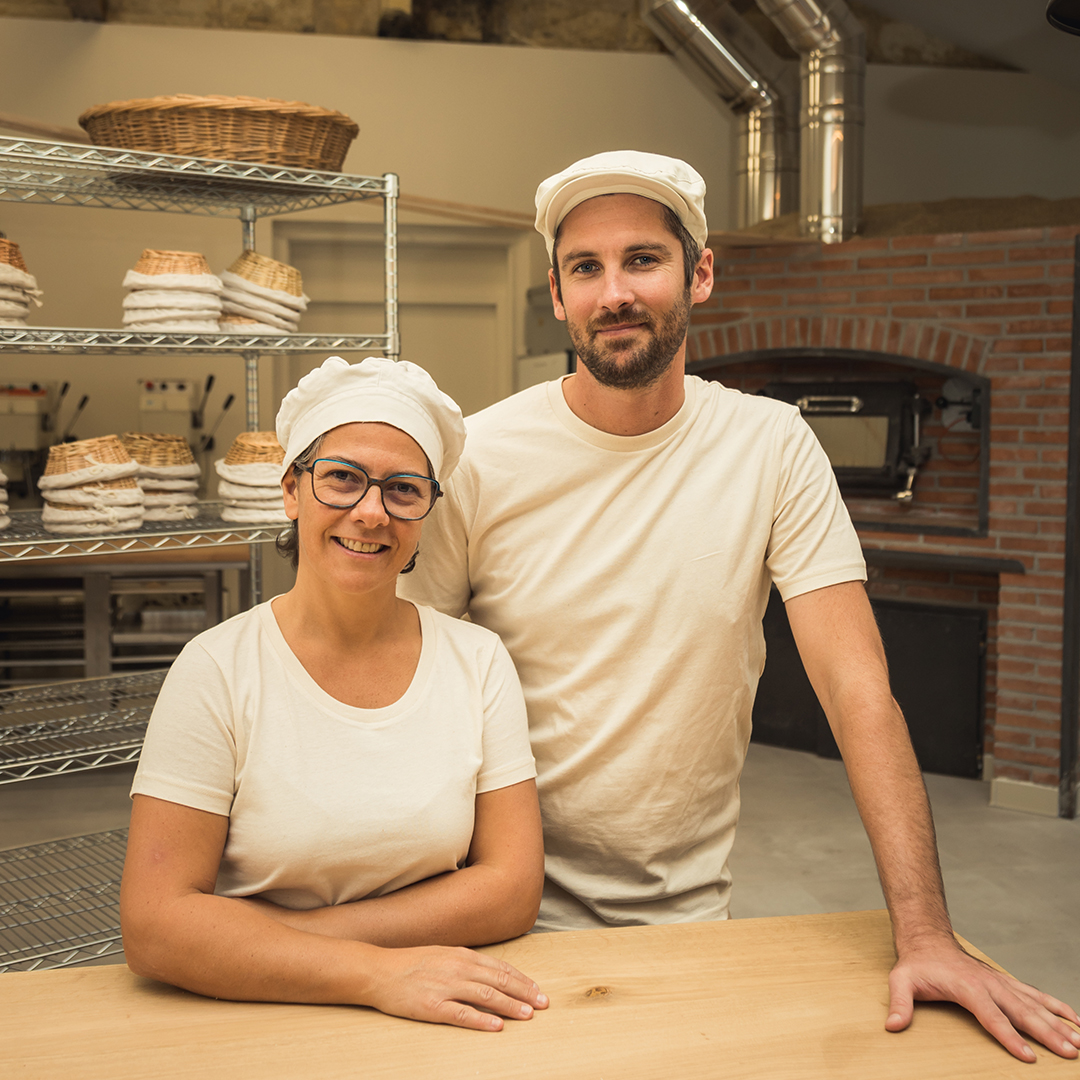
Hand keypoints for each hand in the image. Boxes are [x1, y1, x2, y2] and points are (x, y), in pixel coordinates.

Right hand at [364, 945, 548, 1030]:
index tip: (538, 990)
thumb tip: (491, 974)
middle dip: (524, 993)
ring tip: (527, 1015)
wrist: (378, 971)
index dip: (522, 980)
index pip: (500, 968)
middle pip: (498, 981)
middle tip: (543, 1004)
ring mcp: (445, 987)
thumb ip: (466, 963)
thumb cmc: (411, 964)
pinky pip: (461, 1014)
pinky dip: (481, 1020)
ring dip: (510, 1006)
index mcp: (462, 956)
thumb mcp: (443, 955)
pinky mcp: (432, 1006)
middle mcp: (457, 968)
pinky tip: (496, 1026)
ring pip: (485, 996)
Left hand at [887, 938, 1079, 1061]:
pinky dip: (1057, 1007)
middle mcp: (989, 983)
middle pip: (1022, 1011)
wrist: (928, 939)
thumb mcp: (901, 980)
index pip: (991, 1015)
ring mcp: (1001, 982)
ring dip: (1059, 1023)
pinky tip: (1076, 1021)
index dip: (1009, 1036)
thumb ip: (899, 1003)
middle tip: (1070, 1053)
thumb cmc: (917, 964)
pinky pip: (1036, 996)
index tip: (1028, 1057)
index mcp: (967, 987)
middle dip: (1048, 1033)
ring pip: (1035, 1004)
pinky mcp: (1007, 983)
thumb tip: (892, 1026)